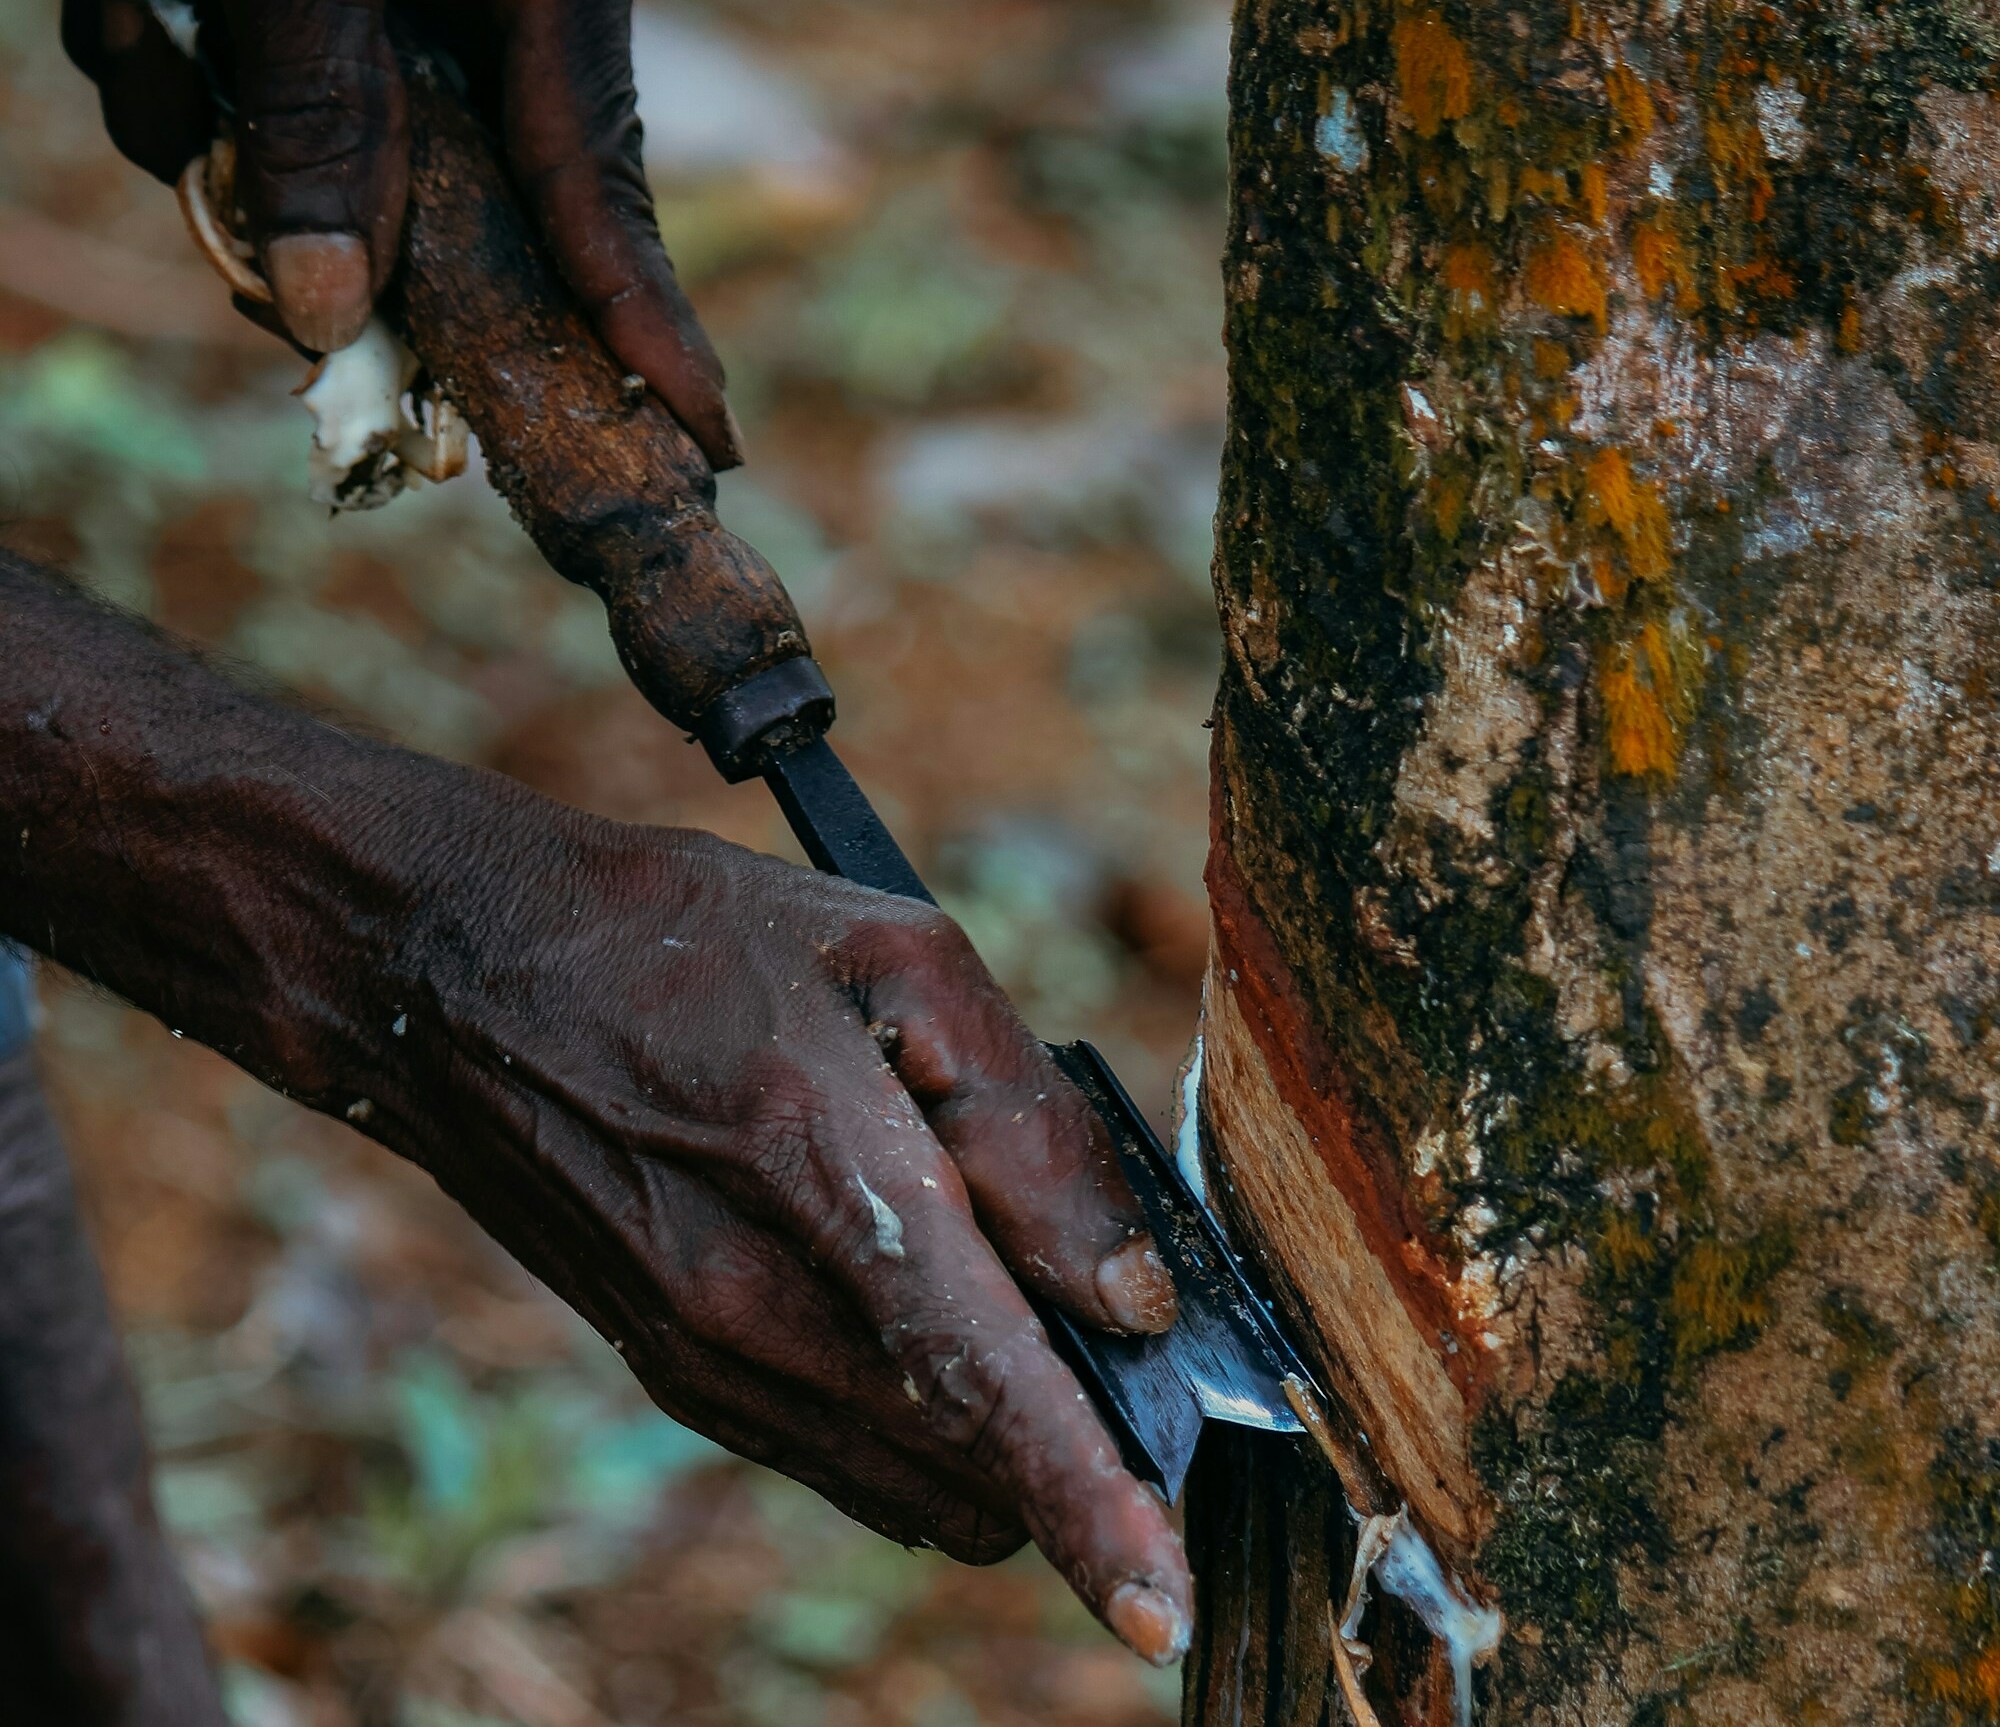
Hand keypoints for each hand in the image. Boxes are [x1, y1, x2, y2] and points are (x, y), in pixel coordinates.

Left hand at [60, 0, 740, 467]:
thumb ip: (323, 120)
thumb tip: (334, 318)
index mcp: (539, 13)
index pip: (605, 217)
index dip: (656, 341)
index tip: (715, 444)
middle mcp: (482, 36)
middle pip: (439, 221)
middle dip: (312, 222)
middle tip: (231, 210)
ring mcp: (402, 27)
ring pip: (316, 167)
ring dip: (199, 127)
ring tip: (143, 9)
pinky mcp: (328, 15)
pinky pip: (245, 102)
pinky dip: (165, 64)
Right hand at [322, 805, 1191, 1660]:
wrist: (459, 970)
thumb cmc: (688, 937)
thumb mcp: (891, 956)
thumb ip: (1026, 1123)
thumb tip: (1129, 1296)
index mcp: (823, 1168)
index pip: (982, 1379)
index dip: (1084, 1506)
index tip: (1160, 1615)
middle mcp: (751, 1299)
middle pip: (964, 1449)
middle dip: (1071, 1437)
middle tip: (1122, 1339)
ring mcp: (699, 1350)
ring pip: (906, 1472)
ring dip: (991, 1439)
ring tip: (1019, 1310)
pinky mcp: (671, 1368)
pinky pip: (835, 1451)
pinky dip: (914, 1426)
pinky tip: (927, 1325)